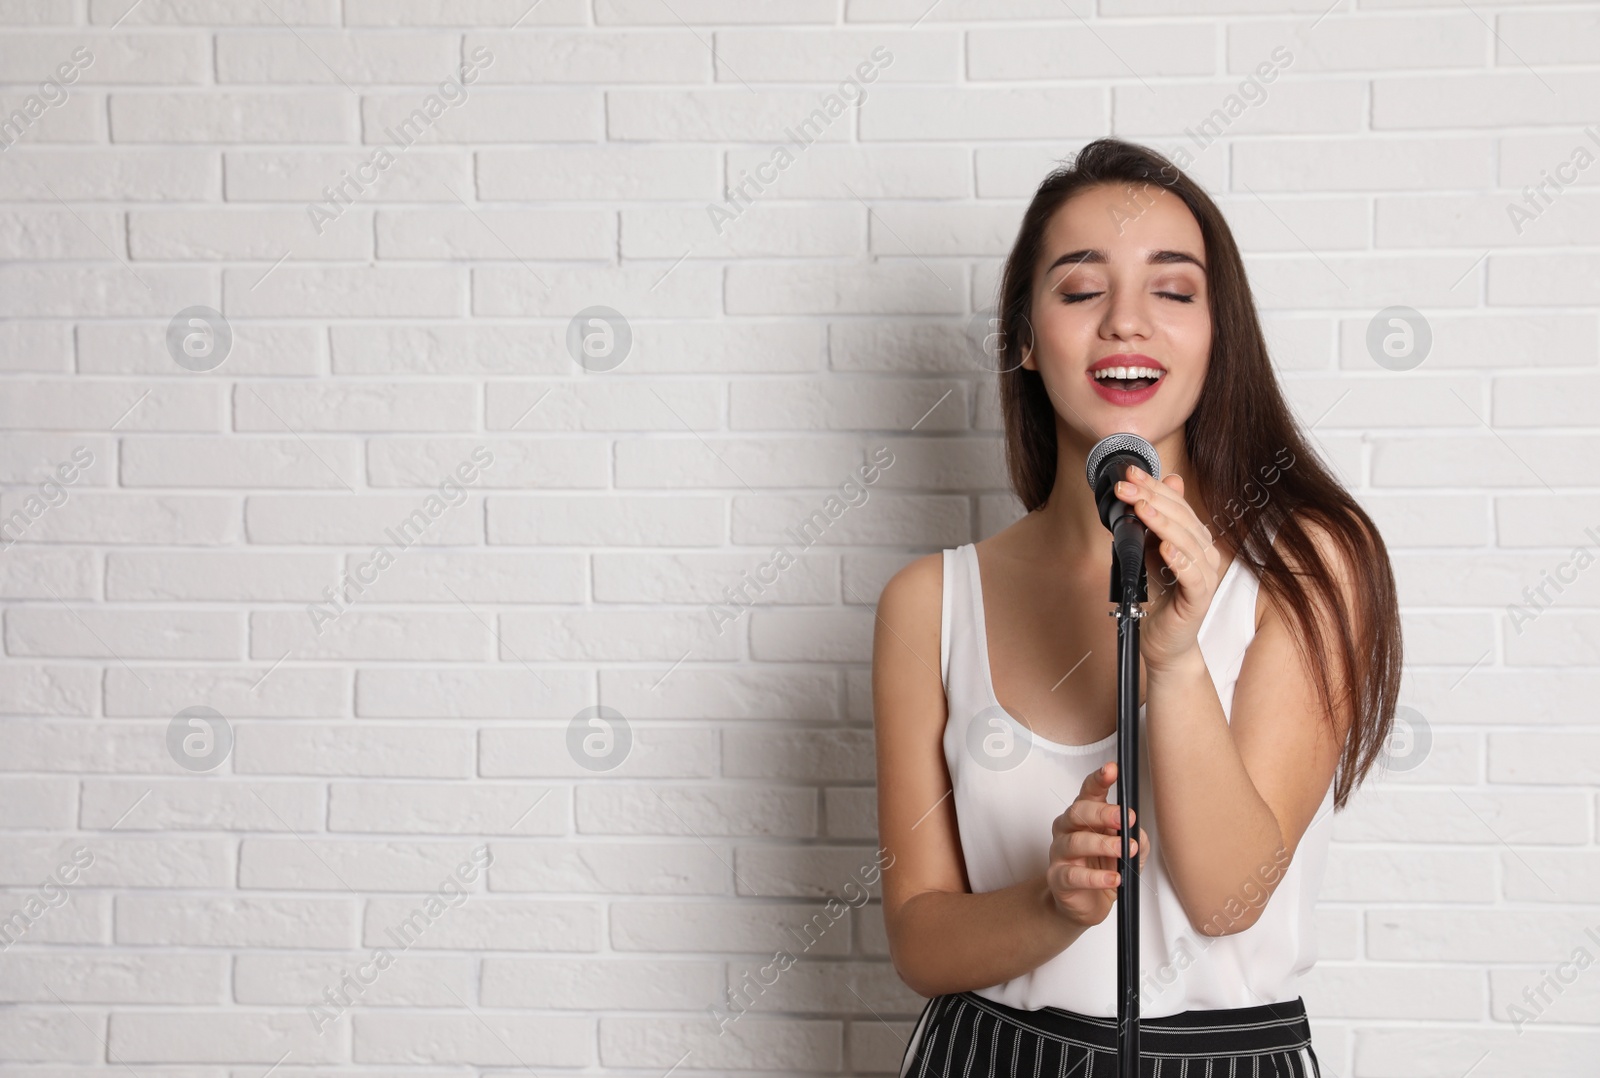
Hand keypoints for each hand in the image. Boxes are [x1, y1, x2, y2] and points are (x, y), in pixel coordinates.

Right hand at [1046, 761, 1150, 927]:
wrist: (1085, 904)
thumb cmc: (1104, 870)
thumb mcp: (1129, 851)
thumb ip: (1135, 837)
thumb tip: (1136, 832)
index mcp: (1084, 817)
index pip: (1088, 792)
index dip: (1099, 779)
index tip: (1112, 769)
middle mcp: (1068, 830)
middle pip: (1078, 813)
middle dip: (1103, 813)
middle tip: (1125, 819)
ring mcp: (1060, 854)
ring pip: (1075, 842)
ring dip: (1102, 844)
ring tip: (1123, 850)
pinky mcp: (1058, 878)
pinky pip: (1073, 875)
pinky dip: (1095, 877)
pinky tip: (1113, 878)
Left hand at [1114, 465, 1222, 672]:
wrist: (1163, 640)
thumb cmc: (1159, 595)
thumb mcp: (1149, 552)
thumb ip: (1153, 522)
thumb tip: (1162, 484)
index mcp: (1195, 539)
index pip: (1176, 505)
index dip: (1153, 487)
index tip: (1129, 473)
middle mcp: (1205, 554)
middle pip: (1182, 519)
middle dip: (1152, 499)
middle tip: (1127, 486)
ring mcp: (1205, 576)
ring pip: (1190, 543)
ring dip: (1164, 524)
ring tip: (1142, 509)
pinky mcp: (1199, 600)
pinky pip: (1193, 577)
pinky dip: (1180, 560)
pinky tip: (1165, 548)